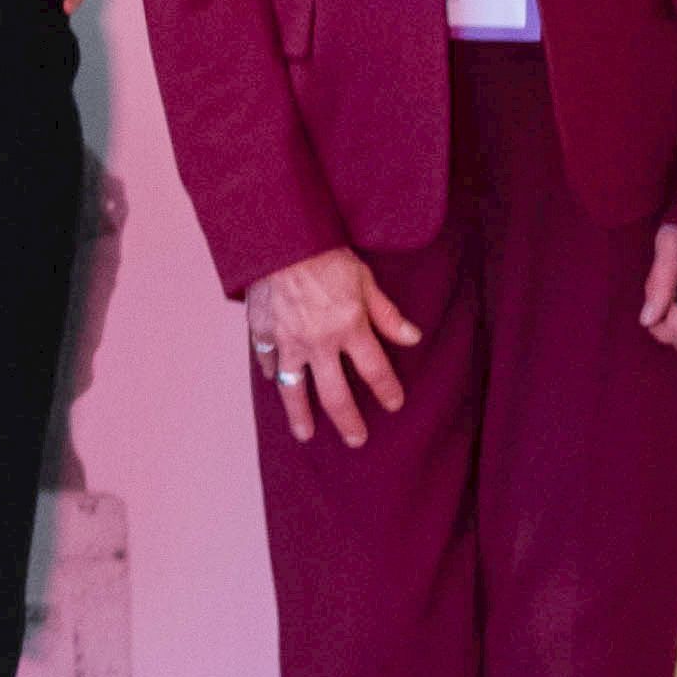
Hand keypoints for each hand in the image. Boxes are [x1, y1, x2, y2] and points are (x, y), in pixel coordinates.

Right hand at [243, 246, 422, 446]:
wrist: (278, 237)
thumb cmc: (324, 252)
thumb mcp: (365, 279)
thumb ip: (387, 314)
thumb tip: (412, 338)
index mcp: (350, 327)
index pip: (375, 371)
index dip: (387, 391)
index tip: (394, 404)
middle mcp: (319, 342)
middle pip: (336, 395)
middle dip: (348, 421)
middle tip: (356, 439)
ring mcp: (288, 341)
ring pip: (295, 390)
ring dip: (301, 416)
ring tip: (305, 434)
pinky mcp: (263, 332)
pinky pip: (268, 361)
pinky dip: (273, 373)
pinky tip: (276, 382)